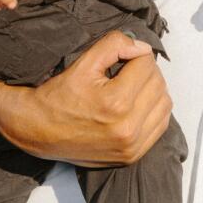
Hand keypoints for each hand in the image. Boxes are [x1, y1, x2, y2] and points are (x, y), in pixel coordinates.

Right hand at [0, 30, 172, 165]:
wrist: (37, 130)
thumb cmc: (58, 95)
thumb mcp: (83, 63)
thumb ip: (115, 45)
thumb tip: (142, 46)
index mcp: (116, 103)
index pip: (146, 65)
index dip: (135, 55)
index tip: (122, 57)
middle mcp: (127, 128)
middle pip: (158, 84)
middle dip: (145, 71)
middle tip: (127, 69)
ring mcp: (131, 146)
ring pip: (164, 105)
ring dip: (153, 90)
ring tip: (133, 86)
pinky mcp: (132, 156)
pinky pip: (160, 126)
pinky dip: (154, 111)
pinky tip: (137, 104)